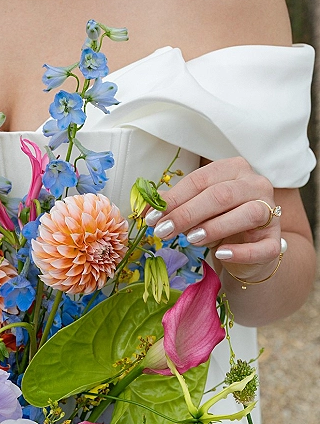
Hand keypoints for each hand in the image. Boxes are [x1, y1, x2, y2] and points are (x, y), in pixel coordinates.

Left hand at [145, 157, 282, 282]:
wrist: (248, 251)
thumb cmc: (219, 223)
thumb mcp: (196, 210)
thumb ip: (176, 204)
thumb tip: (147, 206)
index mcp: (234, 170)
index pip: (201, 180)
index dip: (174, 199)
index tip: (151, 218)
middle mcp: (256, 185)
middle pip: (221, 195)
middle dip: (187, 213)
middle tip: (162, 231)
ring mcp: (270, 212)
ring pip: (248, 213)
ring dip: (215, 227)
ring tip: (190, 240)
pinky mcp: (276, 240)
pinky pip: (263, 246)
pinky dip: (242, 251)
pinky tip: (221, 254)